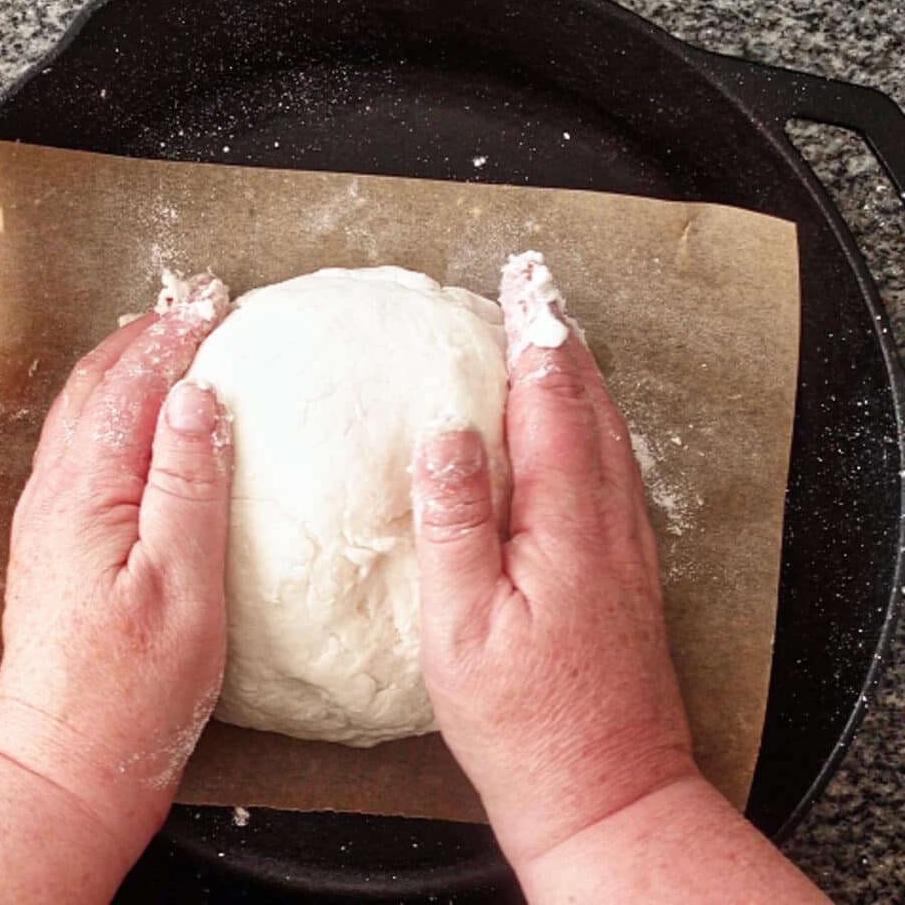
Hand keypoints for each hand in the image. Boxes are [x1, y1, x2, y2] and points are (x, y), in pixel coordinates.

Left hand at [0, 277, 232, 857]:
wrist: (64, 762)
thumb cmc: (131, 689)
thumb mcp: (182, 586)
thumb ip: (187, 485)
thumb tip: (198, 400)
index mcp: (87, 495)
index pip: (132, 386)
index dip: (174, 337)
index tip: (213, 301)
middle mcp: (56, 494)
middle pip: (96, 384)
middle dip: (146, 334)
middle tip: (196, 304)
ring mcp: (51, 516)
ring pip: (85, 411)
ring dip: (128, 365)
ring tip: (174, 340)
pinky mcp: (58, 540)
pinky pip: (85, 445)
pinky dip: (117, 406)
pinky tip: (148, 416)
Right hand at [411, 256, 695, 867]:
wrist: (608, 791)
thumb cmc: (524, 723)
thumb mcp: (460, 631)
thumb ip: (453, 525)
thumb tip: (445, 436)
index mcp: (564, 524)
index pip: (551, 400)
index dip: (534, 336)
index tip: (520, 285)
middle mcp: (608, 522)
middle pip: (590, 404)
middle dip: (561, 339)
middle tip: (535, 291)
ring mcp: (627, 546)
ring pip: (611, 434)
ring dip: (582, 376)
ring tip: (554, 339)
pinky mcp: (630, 570)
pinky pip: (616, 471)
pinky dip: (596, 425)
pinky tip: (582, 429)